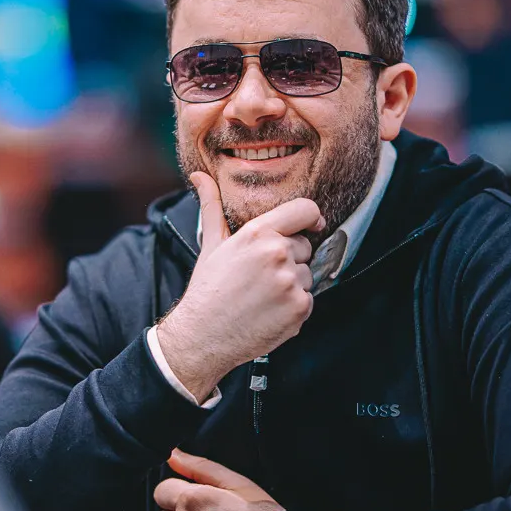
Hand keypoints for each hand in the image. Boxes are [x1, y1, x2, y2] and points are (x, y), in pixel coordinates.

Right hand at [156, 172, 323, 400]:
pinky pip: (309, 299)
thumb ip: (212, 205)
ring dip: (292, 284)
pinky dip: (294, 306)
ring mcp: (291, 283)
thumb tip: (199, 175)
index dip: (311, 217)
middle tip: (261, 275)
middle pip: (305, 247)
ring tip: (262, 295)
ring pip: (308, 275)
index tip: (311, 226)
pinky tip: (269, 311)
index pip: (306, 210)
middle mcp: (277, 254)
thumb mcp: (211, 243)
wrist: (203, 335)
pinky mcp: (300, 309)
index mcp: (258, 234)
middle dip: (290, 259)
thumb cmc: (208, 288)